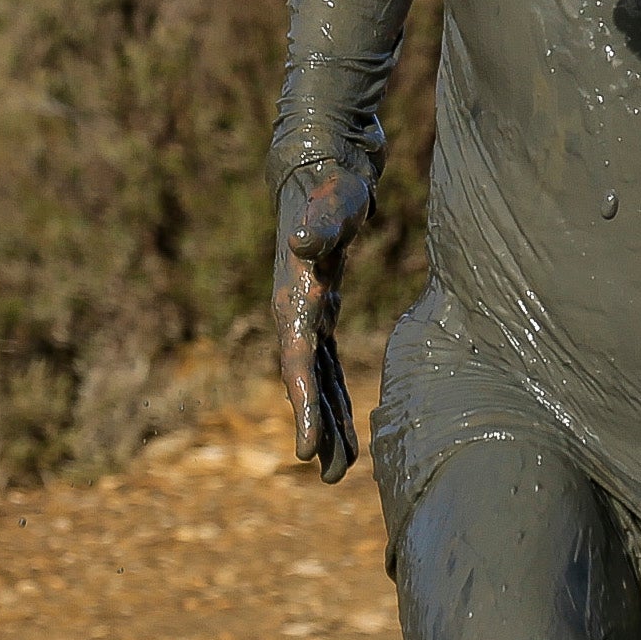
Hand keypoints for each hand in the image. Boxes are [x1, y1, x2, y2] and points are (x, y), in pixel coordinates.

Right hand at [271, 163, 369, 483]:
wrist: (326, 163)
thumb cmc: (335, 184)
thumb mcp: (336, 201)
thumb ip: (323, 223)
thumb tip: (305, 245)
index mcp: (295, 296)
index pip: (297, 362)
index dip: (303, 407)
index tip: (307, 451)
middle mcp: (295, 310)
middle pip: (304, 381)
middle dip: (315, 427)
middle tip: (329, 475)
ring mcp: (307, 309)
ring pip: (315, 377)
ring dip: (325, 418)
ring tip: (339, 467)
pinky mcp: (322, 304)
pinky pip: (325, 361)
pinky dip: (333, 391)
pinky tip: (346, 420)